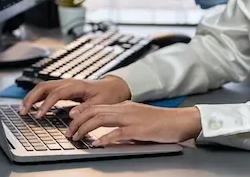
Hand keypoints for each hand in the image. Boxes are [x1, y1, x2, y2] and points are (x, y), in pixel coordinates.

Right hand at [20, 76, 131, 117]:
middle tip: (23, 111)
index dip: (46, 104)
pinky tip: (32, 105)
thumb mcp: (101, 103)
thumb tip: (72, 114)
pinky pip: (46, 90)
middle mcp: (68, 82)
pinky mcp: (63, 88)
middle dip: (31, 98)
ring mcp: (64, 84)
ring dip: (31, 97)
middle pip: (43, 87)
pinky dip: (36, 97)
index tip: (38, 115)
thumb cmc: (108, 94)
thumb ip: (86, 108)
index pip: (56, 94)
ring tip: (23, 109)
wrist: (114, 86)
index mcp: (76, 85)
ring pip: (42, 87)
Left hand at [66, 101, 201, 145]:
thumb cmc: (160, 122)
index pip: (96, 106)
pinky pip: (117, 133)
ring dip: (85, 128)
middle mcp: (125, 109)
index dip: (80, 113)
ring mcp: (131, 118)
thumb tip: (105, 133)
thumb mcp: (136, 118)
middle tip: (69, 132)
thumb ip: (121, 122)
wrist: (181, 121)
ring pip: (100, 119)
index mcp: (123, 105)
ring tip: (77, 137)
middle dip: (77, 122)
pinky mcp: (138, 130)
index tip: (71, 122)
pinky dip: (104, 138)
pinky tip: (96, 143)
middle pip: (94, 111)